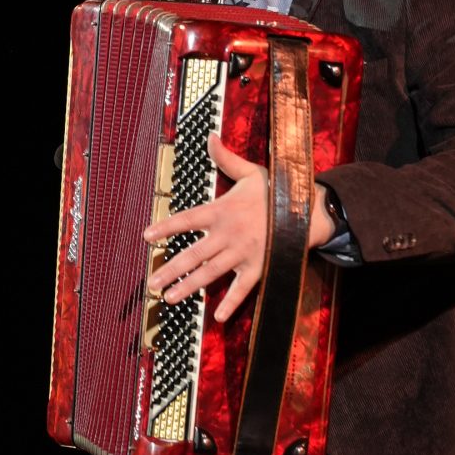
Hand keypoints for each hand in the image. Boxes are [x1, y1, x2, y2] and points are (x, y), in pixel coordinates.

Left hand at [144, 135, 335, 325]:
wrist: (308, 209)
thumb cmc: (276, 191)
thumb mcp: (250, 172)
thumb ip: (226, 159)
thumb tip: (210, 137)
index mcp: (222, 210)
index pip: (187, 220)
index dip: (166, 228)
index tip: (147, 237)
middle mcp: (229, 234)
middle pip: (194, 254)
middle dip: (171, 268)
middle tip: (152, 282)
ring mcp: (243, 253)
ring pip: (211, 273)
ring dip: (189, 286)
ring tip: (169, 297)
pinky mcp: (258, 266)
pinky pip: (242, 288)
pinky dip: (231, 303)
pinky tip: (217, 317)